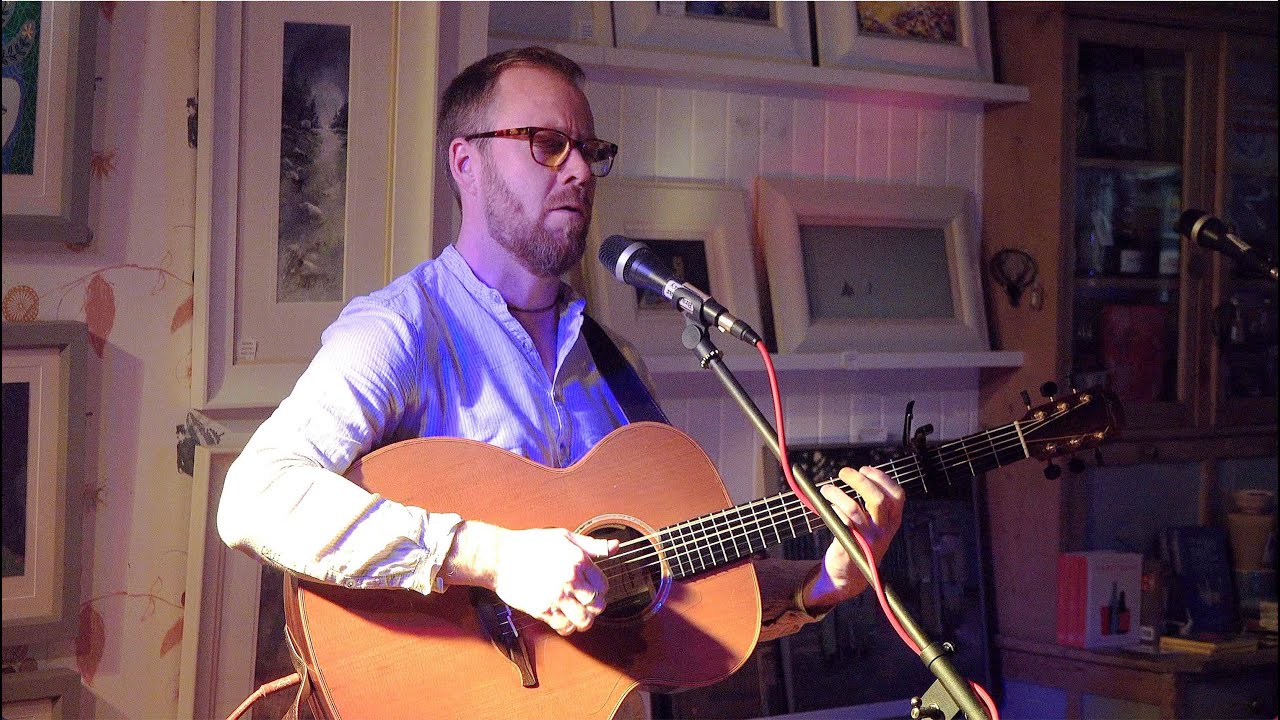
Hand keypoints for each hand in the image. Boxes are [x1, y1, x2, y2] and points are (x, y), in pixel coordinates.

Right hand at [444, 522, 616, 635]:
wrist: (499, 557)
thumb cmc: (529, 544)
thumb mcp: (564, 536)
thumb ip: (592, 545)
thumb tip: (615, 547)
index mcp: (578, 560)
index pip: (603, 585)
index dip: (599, 589)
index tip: (592, 590)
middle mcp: (571, 579)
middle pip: (597, 605)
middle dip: (594, 606)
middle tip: (586, 604)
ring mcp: (557, 596)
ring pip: (584, 620)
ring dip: (584, 620)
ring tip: (577, 614)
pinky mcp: (542, 609)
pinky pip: (564, 627)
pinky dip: (567, 627)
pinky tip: (563, 619)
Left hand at [807, 466, 905, 608]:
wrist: (848, 576)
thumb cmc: (860, 543)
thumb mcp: (874, 524)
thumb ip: (872, 504)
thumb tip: (859, 474)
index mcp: (893, 521)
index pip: (897, 494)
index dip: (881, 478)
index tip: (865, 469)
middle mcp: (883, 530)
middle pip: (877, 498)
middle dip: (859, 480)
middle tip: (843, 472)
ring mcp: (867, 539)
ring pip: (853, 508)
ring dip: (837, 493)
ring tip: (826, 489)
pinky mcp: (849, 545)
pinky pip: (839, 521)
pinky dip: (831, 509)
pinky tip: (827, 508)